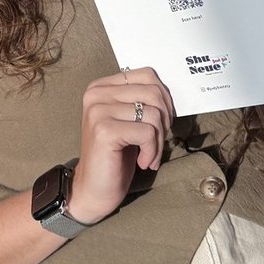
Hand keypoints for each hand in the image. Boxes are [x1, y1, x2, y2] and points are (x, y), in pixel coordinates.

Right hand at [70, 68, 175, 224]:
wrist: (93, 189)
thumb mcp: (129, 120)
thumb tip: (169, 93)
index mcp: (102, 87)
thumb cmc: (115, 156)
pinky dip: (152, 151)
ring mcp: (98, 111)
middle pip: (154, 93)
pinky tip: (142, 162)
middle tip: (157, 141)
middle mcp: (96, 94)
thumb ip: (142, 100)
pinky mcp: (104, 130)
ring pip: (153, 114)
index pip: (147, 75)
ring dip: (159, 140)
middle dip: (165, 121)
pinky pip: (147, 133)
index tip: (161, 123)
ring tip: (149, 155)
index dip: (164, 99)